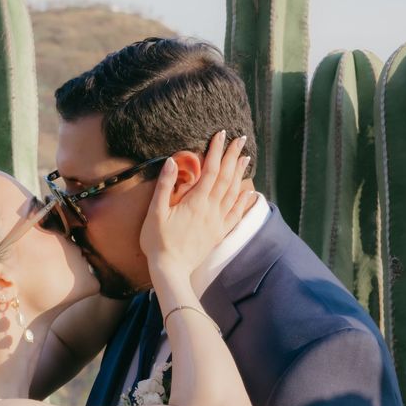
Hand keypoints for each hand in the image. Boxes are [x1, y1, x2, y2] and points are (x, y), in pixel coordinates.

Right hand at [140, 131, 252, 275]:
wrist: (170, 270)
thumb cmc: (158, 241)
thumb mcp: (156, 212)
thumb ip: (165, 186)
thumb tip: (172, 161)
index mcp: (195, 202)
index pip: (210, 170)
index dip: (216, 151)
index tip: (221, 135)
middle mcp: (211, 209)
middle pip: (226, 178)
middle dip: (233, 157)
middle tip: (240, 139)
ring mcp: (217, 222)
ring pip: (233, 193)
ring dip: (240, 174)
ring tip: (246, 158)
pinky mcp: (218, 233)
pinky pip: (236, 215)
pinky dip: (244, 202)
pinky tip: (250, 193)